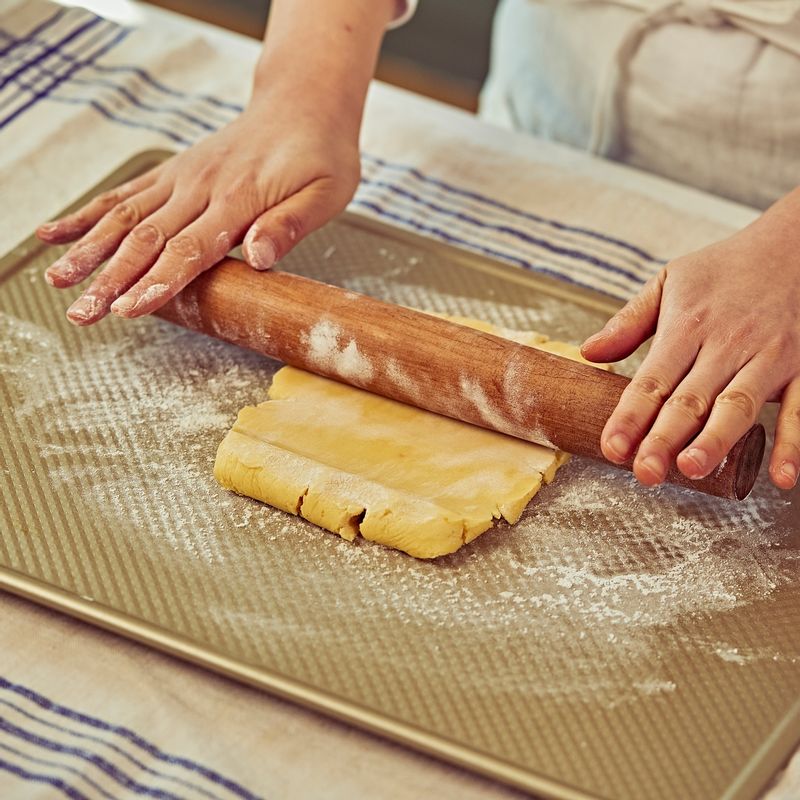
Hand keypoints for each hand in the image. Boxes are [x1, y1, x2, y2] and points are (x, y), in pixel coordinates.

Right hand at [37, 94, 359, 324]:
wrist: (303, 105)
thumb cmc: (320, 155)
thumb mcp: (326, 193)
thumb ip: (290, 225)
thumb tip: (258, 258)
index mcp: (240, 197)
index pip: (192, 247)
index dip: (159, 281)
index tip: (130, 308)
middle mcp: (201, 185)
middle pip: (148, 238)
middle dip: (112, 278)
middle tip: (83, 313)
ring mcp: (181, 176)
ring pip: (126, 216)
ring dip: (89, 250)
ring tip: (57, 280)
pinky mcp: (172, 172)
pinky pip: (125, 194)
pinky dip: (88, 214)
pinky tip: (55, 231)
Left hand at [581, 192, 799, 490]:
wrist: (795, 244)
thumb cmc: (725, 268)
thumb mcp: (669, 281)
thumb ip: (629, 321)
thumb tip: (588, 352)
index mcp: (687, 327)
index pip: (652, 380)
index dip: (630, 416)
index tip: (612, 447)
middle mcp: (726, 345)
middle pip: (690, 400)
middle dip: (664, 439)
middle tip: (645, 473)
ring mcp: (767, 357)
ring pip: (737, 406)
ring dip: (716, 440)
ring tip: (693, 469)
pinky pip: (799, 409)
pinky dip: (792, 442)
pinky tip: (781, 476)